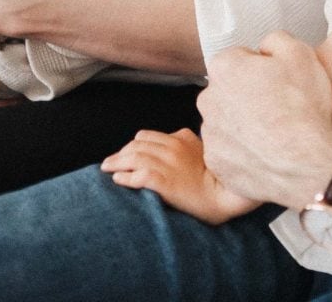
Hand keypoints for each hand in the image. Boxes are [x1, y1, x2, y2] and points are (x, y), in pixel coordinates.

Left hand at [101, 128, 256, 224]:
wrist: (225, 194)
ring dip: (117, 163)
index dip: (132, 145)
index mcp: (181, 138)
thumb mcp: (202, 151)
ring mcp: (168, 163)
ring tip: (106, 169)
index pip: (147, 136)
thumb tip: (170, 145)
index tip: (124, 154)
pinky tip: (117, 180)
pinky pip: (138, 176)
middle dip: (120, 153)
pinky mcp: (164, 181)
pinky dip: (125, 177)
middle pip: (136, 145)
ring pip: (134, 157)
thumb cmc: (217, 177)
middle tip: (109, 162)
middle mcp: (172, 147)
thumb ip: (185, 145)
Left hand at [198, 31, 331, 210]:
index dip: (261, 67)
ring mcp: (211, 135)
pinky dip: (244, 152)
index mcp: (224, 67)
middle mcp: (208, 100)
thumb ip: (274, 39)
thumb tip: (265, 47)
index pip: (238, 58)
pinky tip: (268, 153)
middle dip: (248, 95)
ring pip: (227, 122)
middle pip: (228, 90)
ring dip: (245, 124)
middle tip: (278, 106)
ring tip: (276, 133)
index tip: (278, 80)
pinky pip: (229, 152)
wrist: (308, 164)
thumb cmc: (304, 108)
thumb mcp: (300, 52)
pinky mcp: (217, 164)